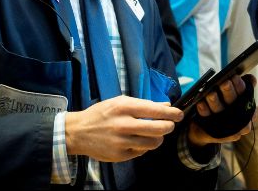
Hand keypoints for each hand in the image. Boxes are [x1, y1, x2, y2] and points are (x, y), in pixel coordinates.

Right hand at [65, 95, 183, 161]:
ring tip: (154, 134)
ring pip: (154, 143)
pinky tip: (138, 141)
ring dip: (158, 138)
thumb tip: (166, 106)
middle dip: (168, 126)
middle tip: (169, 125)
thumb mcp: (120, 102)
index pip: (155, 110)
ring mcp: (122, 141)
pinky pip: (142, 152)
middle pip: (159, 128)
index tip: (179, 114)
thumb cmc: (101, 114)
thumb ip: (143, 104)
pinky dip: (144, 147)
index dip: (171, 113)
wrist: (78, 132)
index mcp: (124, 107)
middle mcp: (124, 124)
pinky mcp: (120, 155)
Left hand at [187, 74, 255, 146]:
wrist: (208, 126)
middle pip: (234, 104)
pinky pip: (208, 119)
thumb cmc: (223, 103)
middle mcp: (240, 119)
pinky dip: (204, 110)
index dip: (239, 85)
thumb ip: (240, 85)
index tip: (234, 76)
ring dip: (215, 101)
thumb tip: (252, 78)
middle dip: (229, 92)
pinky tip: (200, 103)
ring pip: (220, 111)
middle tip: (224, 83)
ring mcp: (227, 127)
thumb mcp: (233, 93)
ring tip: (210, 93)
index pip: (246, 95)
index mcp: (247, 107)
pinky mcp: (213, 130)